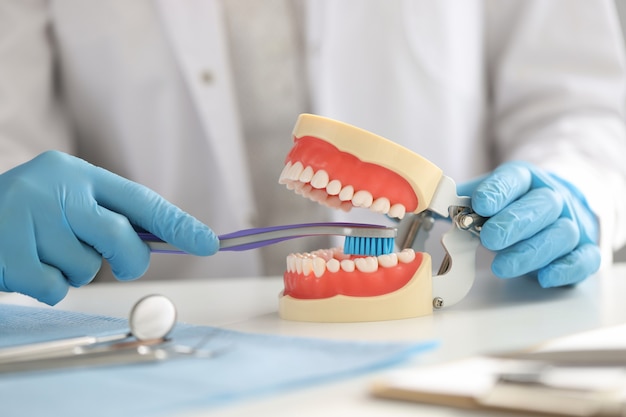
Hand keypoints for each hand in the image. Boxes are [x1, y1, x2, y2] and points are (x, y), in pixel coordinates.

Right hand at [0, 151, 218, 304]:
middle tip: (115, 262)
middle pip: (119, 237)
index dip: (177, 224)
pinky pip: (54, 288)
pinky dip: (47, 287)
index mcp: (78, 173)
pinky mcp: (6, 248)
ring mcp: (28, 216)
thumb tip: (166, 241)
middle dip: (127, 260)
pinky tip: (26, 265)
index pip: (140, 200)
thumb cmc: (28, 215)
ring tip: (45, 252)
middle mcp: (55, 188)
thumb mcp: (68, 201)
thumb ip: (109, 216)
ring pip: (86, 268)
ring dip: (74, 272)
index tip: (209, 244)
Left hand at [457, 161, 600, 286]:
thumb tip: (431, 206)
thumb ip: (461, 201)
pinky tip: (544, 277)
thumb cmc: (512, 205)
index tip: (480, 204)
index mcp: (525, 179)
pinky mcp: (583, 249)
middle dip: (514, 223)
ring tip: (502, 266)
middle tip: (489, 239)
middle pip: (542, 206)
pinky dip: (566, 269)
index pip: (514, 179)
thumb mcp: (486, 196)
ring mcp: (571, 223)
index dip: (498, 192)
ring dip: (531, 251)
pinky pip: (585, 258)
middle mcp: (552, 197)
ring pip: (560, 234)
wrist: (553, 208)